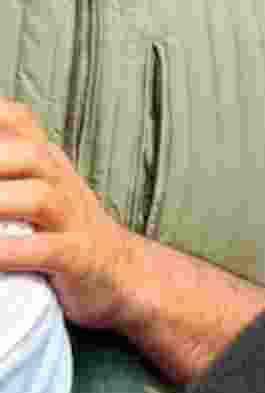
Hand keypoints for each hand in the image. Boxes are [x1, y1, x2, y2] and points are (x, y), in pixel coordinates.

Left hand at [0, 100, 144, 331]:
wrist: (124, 273)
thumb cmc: (61, 230)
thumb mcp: (34, 188)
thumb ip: (5, 169)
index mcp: (46, 162)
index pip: (18, 119)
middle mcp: (62, 182)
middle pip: (27, 153)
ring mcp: (75, 219)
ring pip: (39, 197)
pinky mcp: (80, 257)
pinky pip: (47, 250)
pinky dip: (9, 251)